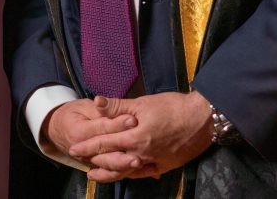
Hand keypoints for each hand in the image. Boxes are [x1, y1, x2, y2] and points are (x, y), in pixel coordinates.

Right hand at [42, 99, 144, 175]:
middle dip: (123, 154)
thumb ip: (98, 110)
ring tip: (141, 164)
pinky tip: (141, 171)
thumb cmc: (74, 113)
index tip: (133, 120)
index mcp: (80, 132)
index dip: (117, 124)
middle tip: (140, 151)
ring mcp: (90, 161)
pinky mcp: (97, 165)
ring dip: (125, 167)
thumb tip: (110, 107)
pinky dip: (125, 173)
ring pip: (109, 167)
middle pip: (105, 154)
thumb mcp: (83, 107)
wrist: (58, 129)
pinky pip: (111, 172)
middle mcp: (84, 152)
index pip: (101, 128)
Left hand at [68, 91, 213, 182]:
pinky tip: (126, 174)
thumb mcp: (143, 102)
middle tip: (78, 160)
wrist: (202, 118)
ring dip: (109, 172)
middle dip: (94, 160)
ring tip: (96, 174)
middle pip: (112, 159)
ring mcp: (153, 161)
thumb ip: (118, 106)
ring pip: (126, 170)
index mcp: (134, 136)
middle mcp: (142, 153)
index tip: (73, 148)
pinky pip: (144, 173)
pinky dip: (132, 174)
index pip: (104, 142)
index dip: (87, 146)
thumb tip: (96, 102)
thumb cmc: (173, 107)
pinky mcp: (165, 165)